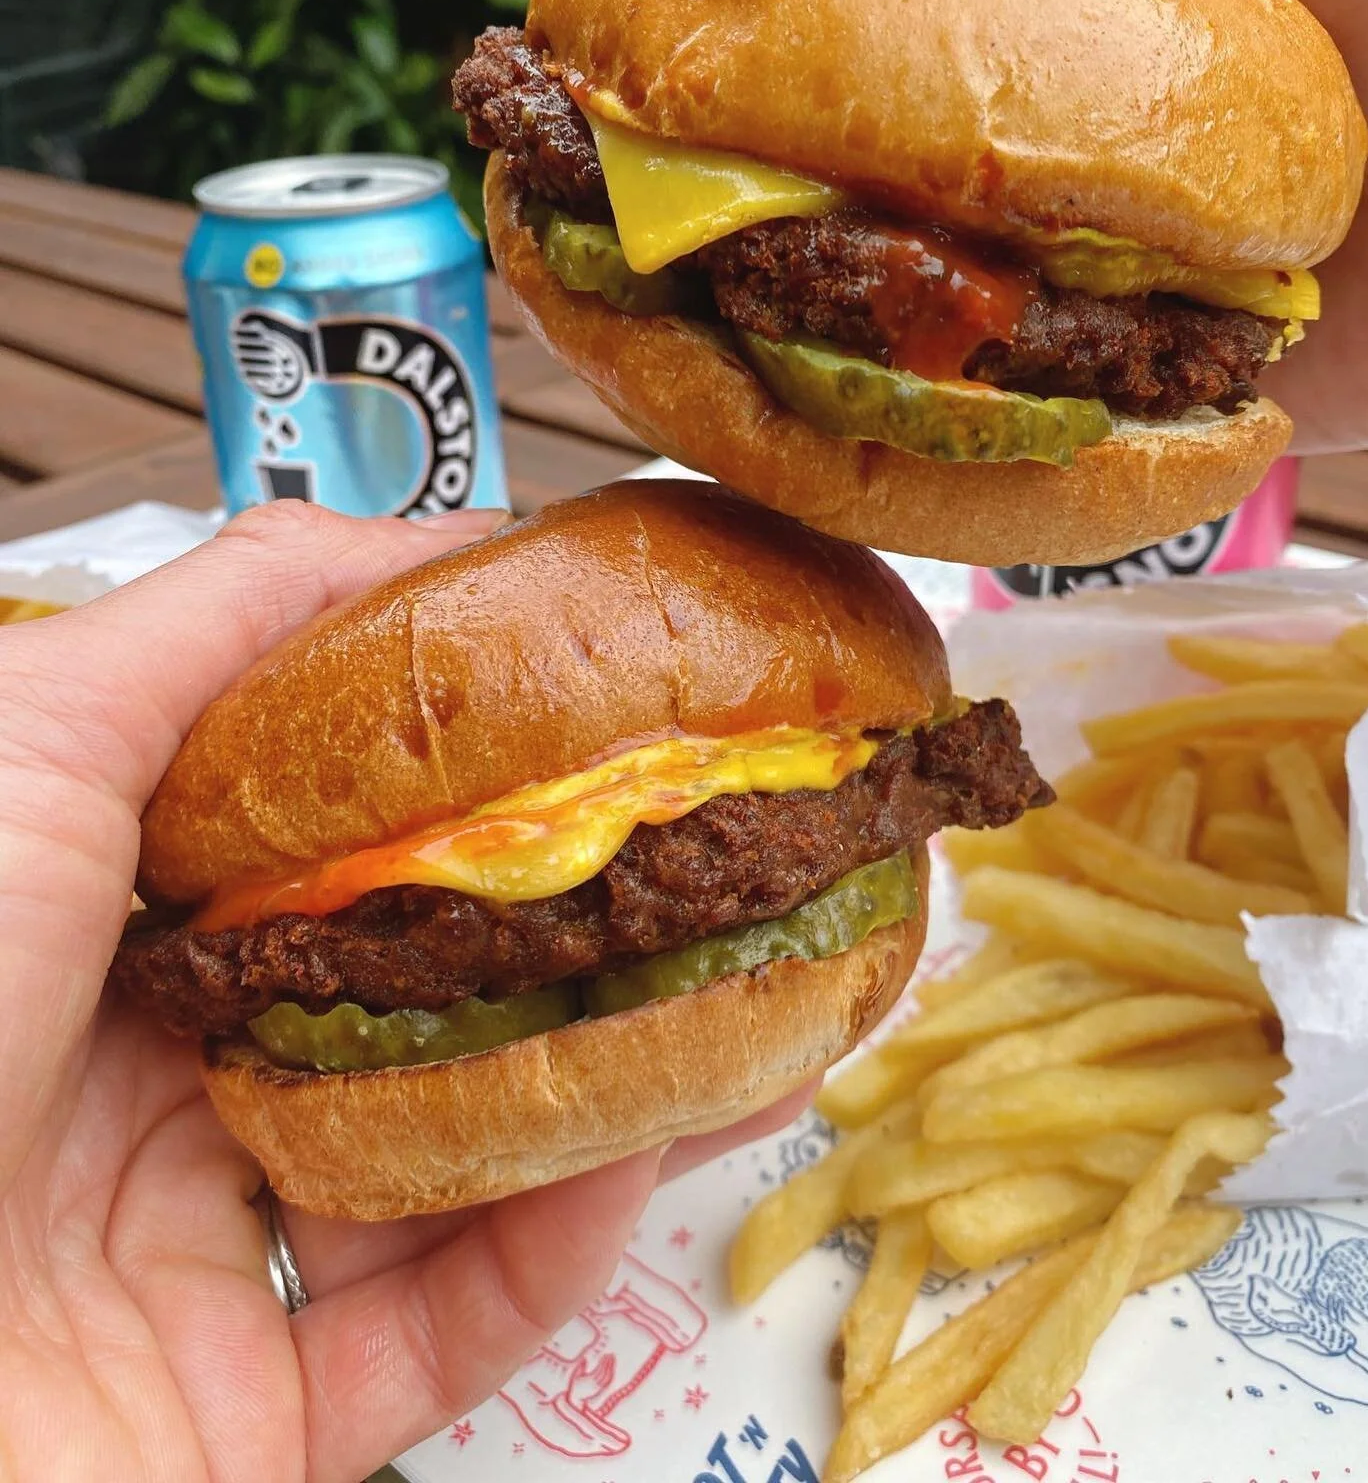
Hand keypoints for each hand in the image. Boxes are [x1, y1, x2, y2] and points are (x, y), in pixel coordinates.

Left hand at [0, 502, 810, 1482]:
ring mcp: (189, 1263)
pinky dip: (539, 1267)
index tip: (606, 725)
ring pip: (440, 1180)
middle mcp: (140, 1087)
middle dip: (564, 951)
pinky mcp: (233, 1428)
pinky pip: (422, 1345)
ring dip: (598, 1104)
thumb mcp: (34, 736)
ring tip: (742, 1017)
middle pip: (402, 1012)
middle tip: (709, 880)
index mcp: (94, 926)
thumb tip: (424, 528)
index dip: (470, 786)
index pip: (322, 846)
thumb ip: (222, 621)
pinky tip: (630, 1167)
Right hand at [631, 0, 1367, 453]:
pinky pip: (965, 459)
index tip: (547, 115)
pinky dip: (867, 467)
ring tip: (636, 365)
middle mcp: (1003, 155)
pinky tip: (773, 449)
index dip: (647, 85)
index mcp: (988, 9)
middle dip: (663, 251)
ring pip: (854, 353)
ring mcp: (1054, 297)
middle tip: (559, 276)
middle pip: (791, 214)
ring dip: (737, 370)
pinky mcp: (1121, 417)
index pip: (772, 53)